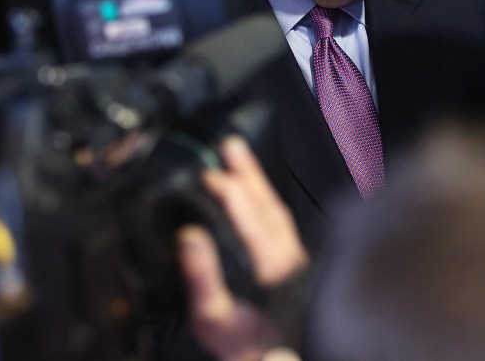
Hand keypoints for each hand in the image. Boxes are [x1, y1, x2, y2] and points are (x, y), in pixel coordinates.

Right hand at [177, 136, 308, 360]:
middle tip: (229, 146)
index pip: (251, 219)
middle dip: (249, 173)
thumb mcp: (213, 317)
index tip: (211, 175)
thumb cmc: (241, 343)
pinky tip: (255, 188)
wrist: (272, 358)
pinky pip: (280, 219)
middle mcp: (287, 257)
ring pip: (277, 209)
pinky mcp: (293, 260)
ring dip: (258, 181)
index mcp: (269, 268)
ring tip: (238, 155)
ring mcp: (294, 257)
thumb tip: (190, 235)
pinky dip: (267, 197)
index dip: (231, 192)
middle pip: (269, 205)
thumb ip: (202, 275)